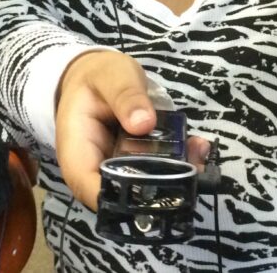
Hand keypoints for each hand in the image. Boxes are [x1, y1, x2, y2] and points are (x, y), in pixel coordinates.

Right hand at [55, 51, 210, 209]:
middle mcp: (97, 169)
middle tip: (191, 168)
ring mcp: (120, 168)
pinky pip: (159, 169)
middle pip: (124, 194)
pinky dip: (180, 160)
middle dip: (160, 186)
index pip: (92, 191)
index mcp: (78, 153)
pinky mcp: (139, 162)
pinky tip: (197, 146)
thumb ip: (125, 96)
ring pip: (147, 185)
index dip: (121, 199)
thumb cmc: (97, 77)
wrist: (98, 77)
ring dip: (177, 173)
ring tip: (198, 153)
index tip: (156, 189)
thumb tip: (143, 124)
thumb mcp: (110, 77)